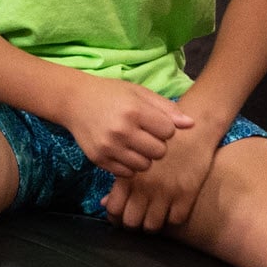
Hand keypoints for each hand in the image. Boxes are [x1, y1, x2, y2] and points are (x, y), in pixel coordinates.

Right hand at [61, 75, 193, 176]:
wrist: (75, 101)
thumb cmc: (112, 95)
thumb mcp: (140, 93)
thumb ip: (167, 109)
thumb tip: (191, 124)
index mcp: (135, 111)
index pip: (169, 132)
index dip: (165, 128)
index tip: (154, 122)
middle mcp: (121, 131)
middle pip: (159, 152)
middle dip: (156, 144)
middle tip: (145, 134)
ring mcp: (109, 148)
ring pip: (144, 166)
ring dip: (144, 157)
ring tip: (134, 143)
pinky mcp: (99, 160)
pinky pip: (127, 172)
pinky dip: (129, 165)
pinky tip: (123, 151)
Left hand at [100, 114, 221, 230]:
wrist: (195, 126)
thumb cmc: (159, 137)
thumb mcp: (133, 150)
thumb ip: (118, 179)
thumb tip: (104, 202)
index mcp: (129, 175)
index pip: (114, 209)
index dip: (115, 216)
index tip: (121, 215)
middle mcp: (145, 187)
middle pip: (131, 222)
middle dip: (132, 223)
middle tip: (138, 218)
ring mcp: (166, 191)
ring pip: (152, 225)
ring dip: (151, 223)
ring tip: (154, 217)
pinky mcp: (187, 193)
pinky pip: (176, 219)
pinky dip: (173, 218)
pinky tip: (171, 210)